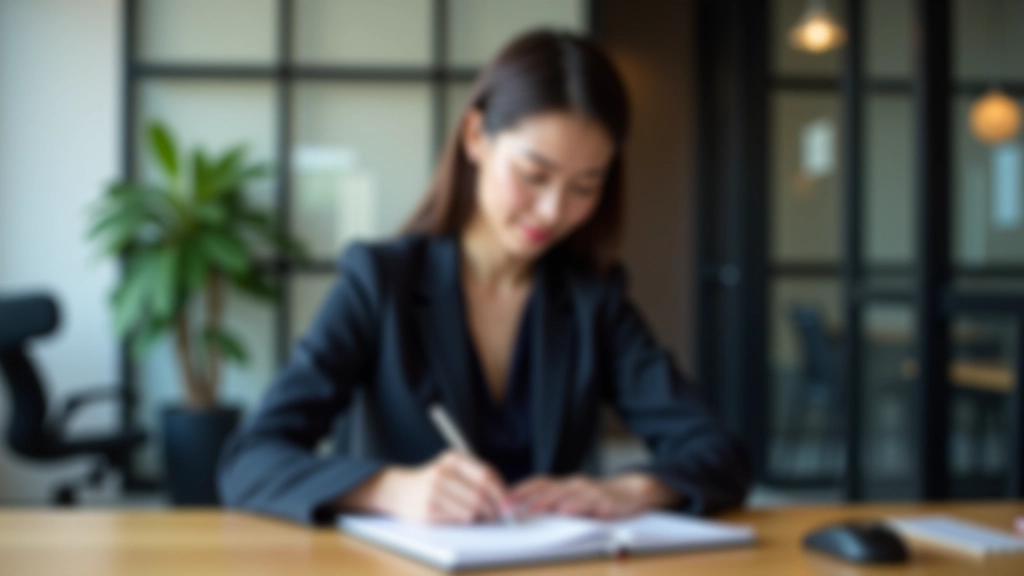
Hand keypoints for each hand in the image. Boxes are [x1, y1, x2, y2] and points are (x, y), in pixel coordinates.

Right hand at [337, 450, 509, 524]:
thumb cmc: (435, 481)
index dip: (501, 492)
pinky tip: (461, 517)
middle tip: (499, 516)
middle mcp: (442, 472)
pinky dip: (466, 521)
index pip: (486, 475)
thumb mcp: (454, 469)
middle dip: (494, 508)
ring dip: (480, 517)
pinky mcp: (428, 510)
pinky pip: (458, 520)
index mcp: (452, 458)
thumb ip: (478, 478)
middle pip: (481, 494)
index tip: (509, 504)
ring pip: (471, 510)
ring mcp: (433, 491)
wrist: (399, 490)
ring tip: (478, 516)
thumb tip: (507, 499)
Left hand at [508, 473, 680, 519]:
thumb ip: (553, 505)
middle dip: (531, 499)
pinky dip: (586, 507)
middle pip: (551, 490)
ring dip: (555, 502)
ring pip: (572, 495)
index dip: (520, 491)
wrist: (635, 492)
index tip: (502, 502)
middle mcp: (577, 485)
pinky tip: (575, 512)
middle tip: (513, 509)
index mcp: (565, 485)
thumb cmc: (597, 499)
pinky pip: (598, 504)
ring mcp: (594, 492)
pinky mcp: (611, 502)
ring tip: (538, 509)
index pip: (539, 483)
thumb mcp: (574, 499)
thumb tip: (524, 516)